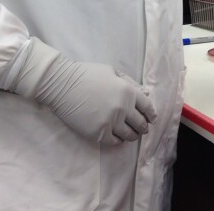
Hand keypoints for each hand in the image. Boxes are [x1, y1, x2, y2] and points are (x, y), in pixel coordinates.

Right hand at [34, 56, 156, 145]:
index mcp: (128, 91)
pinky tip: (116, 137)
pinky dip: (118, 140)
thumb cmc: (87, 74)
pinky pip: (114, 142)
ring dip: (132, 135)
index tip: (151, 119)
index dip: (151, 115)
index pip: (147, 108)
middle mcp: (123, 108)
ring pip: (129, 135)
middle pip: (141, 124)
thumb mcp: (112, 72)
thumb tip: (146, 94)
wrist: (62, 85)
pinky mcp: (98, 133)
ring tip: (129, 133)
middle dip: (143, 127)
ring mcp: (110, 122)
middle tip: (141, 128)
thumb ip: (130, 83)